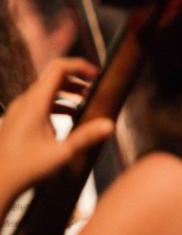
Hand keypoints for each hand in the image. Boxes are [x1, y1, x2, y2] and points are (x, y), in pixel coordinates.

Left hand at [0, 58, 113, 203]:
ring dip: (68, 91)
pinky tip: (70, 118)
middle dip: (77, 79)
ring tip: (86, 101)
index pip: (58, 68)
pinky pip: (39, 102)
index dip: (79, 66)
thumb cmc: (25, 168)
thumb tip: (110, 124)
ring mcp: (19, 110)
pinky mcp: (17, 119)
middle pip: (53, 77)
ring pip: (46, 89)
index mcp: (35, 103)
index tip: (96, 75)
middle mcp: (25, 102)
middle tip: (95, 88)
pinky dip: (57, 103)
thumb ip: (86, 137)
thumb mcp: (61, 153)